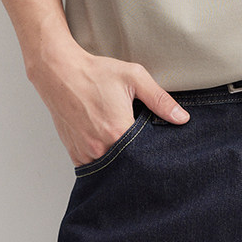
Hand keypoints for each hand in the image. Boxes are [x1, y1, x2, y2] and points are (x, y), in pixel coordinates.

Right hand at [27, 40, 188, 165]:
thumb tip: (182, 118)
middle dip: (138, 160)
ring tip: (123, 144)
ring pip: (110, 169)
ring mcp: (85, 153)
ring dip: (119, 162)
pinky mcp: (74, 153)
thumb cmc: (95, 73)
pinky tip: (107, 145)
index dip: (154, 153)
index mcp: (118, 131)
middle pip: (128, 166)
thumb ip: (159, 99)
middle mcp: (100, 147)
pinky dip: (103, 161)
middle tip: (142, 147)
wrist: (59, 72)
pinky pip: (94, 167)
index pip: (146, 155)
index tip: (158, 149)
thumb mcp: (133, 78)